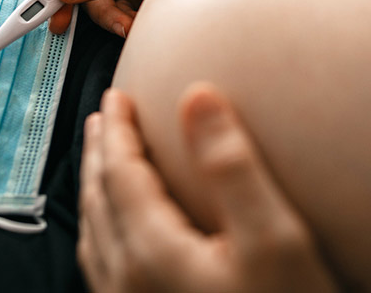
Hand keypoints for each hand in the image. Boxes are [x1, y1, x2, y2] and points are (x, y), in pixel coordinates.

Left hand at [79, 87, 339, 292]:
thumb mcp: (274, 238)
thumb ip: (231, 166)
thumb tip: (198, 97)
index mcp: (151, 252)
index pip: (121, 174)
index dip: (118, 131)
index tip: (117, 98)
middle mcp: (128, 284)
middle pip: (99, 204)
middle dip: (99, 156)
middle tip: (101, 121)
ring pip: (96, 241)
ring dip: (96, 194)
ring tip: (103, 169)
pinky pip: (105, 273)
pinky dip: (104, 236)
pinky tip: (121, 243)